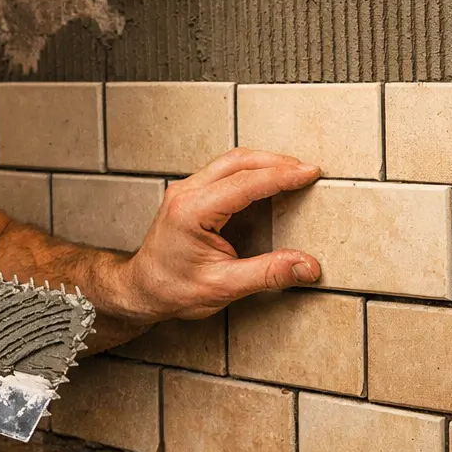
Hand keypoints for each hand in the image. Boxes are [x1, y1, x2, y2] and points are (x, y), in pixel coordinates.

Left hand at [121, 148, 322, 321]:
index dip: (281, 176)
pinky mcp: (190, 194)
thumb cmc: (172, 289)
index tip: (309, 174)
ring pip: (230, 162)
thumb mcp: (223, 286)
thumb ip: (267, 273)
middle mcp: (186, 193)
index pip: (245, 183)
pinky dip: (250, 171)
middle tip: (307, 171)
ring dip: (264, 163)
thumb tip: (306, 265)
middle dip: (277, 162)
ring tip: (293, 173)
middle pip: (238, 161)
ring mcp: (185, 190)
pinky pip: (223, 171)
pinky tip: (267, 180)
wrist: (142, 290)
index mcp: (192, 211)